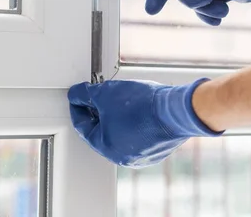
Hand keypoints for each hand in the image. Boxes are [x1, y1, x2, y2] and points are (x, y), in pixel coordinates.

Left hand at [67, 79, 220, 167]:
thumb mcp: (105, 93)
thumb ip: (85, 94)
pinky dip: (135, 121)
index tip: (78, 97)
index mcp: (106, 147)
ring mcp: (142, 155)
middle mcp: (123, 157)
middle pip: (102, 131)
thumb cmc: (141, 105)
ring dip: (117, 116)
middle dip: (99, 112)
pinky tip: (139, 107)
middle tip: (100, 95)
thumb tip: (76, 94)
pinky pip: (140, 134)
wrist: (175, 110)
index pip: (83, 127)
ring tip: (121, 98)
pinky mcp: (158, 148)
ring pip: (121, 132)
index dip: (78, 108)